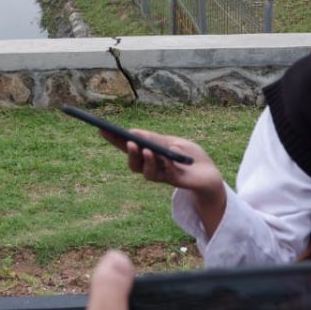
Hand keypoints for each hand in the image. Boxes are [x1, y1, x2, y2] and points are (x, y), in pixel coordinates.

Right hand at [98, 128, 226, 236]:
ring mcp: (159, 174)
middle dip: (127, 150)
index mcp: (147, 152)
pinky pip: (163, 173)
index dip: (114, 138)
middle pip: (131, 160)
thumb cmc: (190, 156)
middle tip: (127, 141)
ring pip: (143, 170)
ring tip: (144, 149)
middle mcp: (149, 165)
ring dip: (143, 159)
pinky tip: (165, 155)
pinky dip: (164, 163)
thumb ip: (155, 139)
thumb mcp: (172, 142)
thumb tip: (133, 132)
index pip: (126, 145)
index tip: (101, 128)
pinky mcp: (171, 181)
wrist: (209, 173)